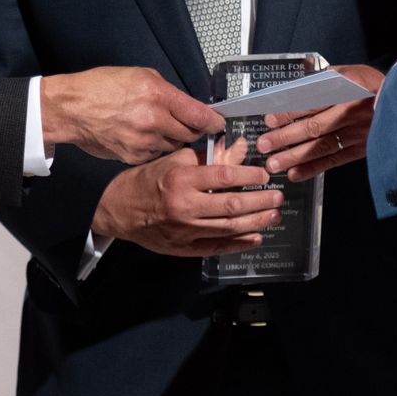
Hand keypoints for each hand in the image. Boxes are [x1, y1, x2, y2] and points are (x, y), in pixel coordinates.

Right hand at [42, 67, 223, 164]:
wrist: (71, 108)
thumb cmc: (101, 87)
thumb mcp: (139, 75)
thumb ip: (167, 92)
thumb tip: (187, 105)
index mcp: (157, 95)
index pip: (199, 114)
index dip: (214, 121)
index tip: (218, 123)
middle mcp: (153, 120)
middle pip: (191, 133)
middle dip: (195, 130)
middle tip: (193, 125)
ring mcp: (144, 142)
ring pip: (175, 145)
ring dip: (173, 138)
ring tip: (159, 127)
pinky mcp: (134, 156)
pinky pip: (157, 154)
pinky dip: (156, 147)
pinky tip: (144, 136)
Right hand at [90, 146, 282, 256]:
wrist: (118, 210)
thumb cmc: (147, 180)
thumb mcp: (175, 161)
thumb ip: (209, 156)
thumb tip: (240, 147)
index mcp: (181, 179)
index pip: (223, 176)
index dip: (248, 175)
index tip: (264, 174)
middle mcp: (184, 206)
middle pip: (231, 205)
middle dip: (259, 201)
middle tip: (278, 196)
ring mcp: (184, 231)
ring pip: (228, 228)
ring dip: (255, 222)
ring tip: (273, 215)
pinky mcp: (183, 249)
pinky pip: (217, 247)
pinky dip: (238, 244)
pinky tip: (255, 238)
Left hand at [258, 63, 386, 180]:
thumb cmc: (374, 86)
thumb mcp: (351, 72)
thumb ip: (325, 77)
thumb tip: (299, 82)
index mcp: (348, 90)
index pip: (312, 102)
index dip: (290, 112)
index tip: (270, 119)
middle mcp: (352, 113)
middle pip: (314, 126)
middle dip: (286, 137)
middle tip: (264, 144)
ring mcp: (357, 133)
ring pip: (322, 146)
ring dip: (295, 156)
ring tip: (274, 163)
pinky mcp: (361, 149)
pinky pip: (334, 160)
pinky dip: (314, 169)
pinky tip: (295, 174)